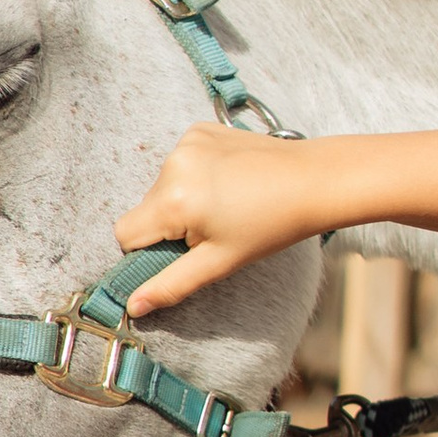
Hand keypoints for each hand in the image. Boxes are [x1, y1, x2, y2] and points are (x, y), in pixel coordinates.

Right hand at [114, 123, 336, 312]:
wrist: (311, 180)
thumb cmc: (270, 226)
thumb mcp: (218, 263)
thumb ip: (170, 284)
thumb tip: (133, 306)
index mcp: (173, 201)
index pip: (125, 233)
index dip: (148, 250)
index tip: (183, 250)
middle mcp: (173, 165)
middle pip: (145, 209)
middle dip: (169, 224)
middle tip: (213, 228)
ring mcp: (186, 142)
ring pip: (162, 186)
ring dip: (183, 199)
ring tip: (225, 203)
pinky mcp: (199, 129)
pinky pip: (180, 162)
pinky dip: (195, 175)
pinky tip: (226, 180)